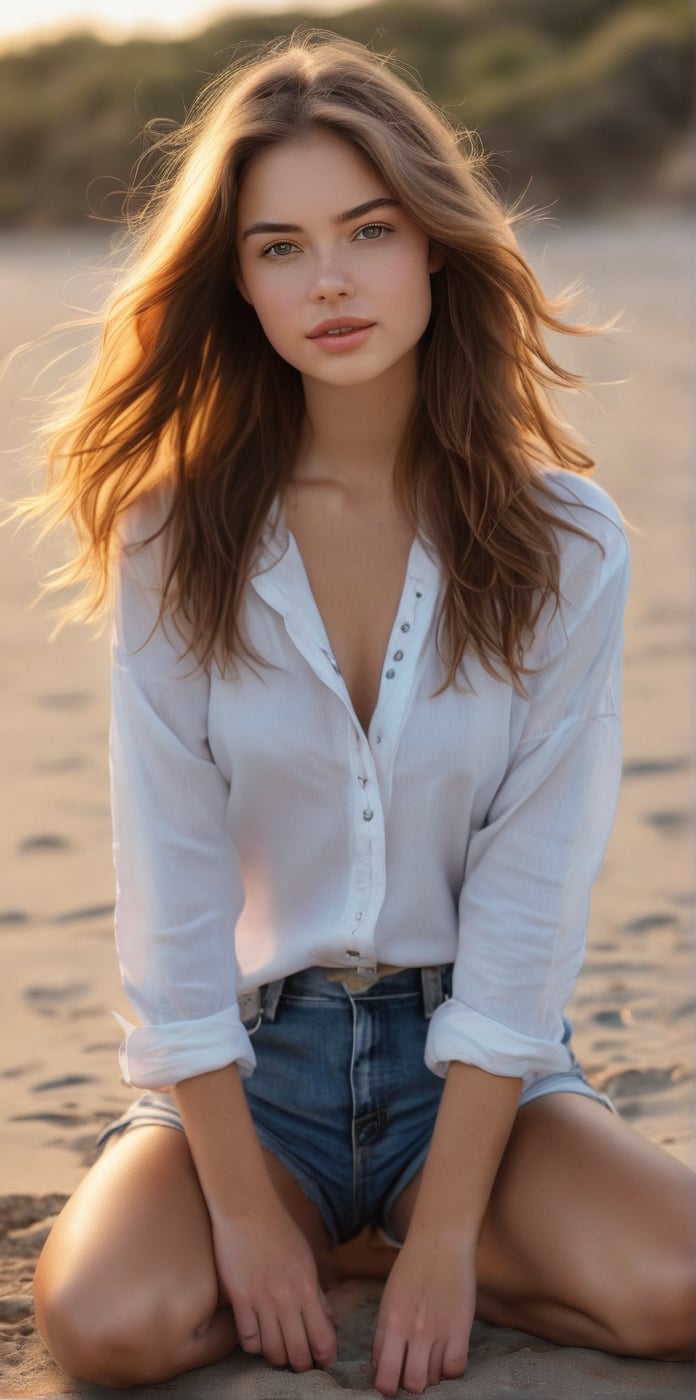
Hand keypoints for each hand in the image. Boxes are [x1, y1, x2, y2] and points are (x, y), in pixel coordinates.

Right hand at [211, 1198, 336, 1372]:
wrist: (246, 1207)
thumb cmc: (278, 1229)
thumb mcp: (306, 1259)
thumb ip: (317, 1293)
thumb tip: (327, 1321)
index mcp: (308, 1287)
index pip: (323, 1338)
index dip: (325, 1356)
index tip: (323, 1360)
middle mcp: (287, 1298)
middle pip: (298, 1352)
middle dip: (303, 1365)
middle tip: (301, 1363)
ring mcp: (261, 1299)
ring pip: (272, 1352)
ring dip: (278, 1358)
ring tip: (279, 1353)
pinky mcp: (239, 1298)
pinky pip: (247, 1338)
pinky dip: (254, 1346)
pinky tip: (258, 1338)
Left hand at [371, 1230, 475, 1395]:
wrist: (440, 1240)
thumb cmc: (413, 1267)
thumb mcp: (389, 1298)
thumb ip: (385, 1332)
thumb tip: (381, 1365)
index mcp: (389, 1322)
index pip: (383, 1372)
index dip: (388, 1382)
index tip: (393, 1378)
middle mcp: (411, 1330)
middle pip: (409, 1384)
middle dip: (410, 1384)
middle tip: (414, 1372)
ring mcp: (437, 1331)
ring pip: (433, 1380)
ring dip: (432, 1375)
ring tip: (432, 1360)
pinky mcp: (460, 1328)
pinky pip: (456, 1369)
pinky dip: (452, 1369)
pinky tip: (449, 1356)